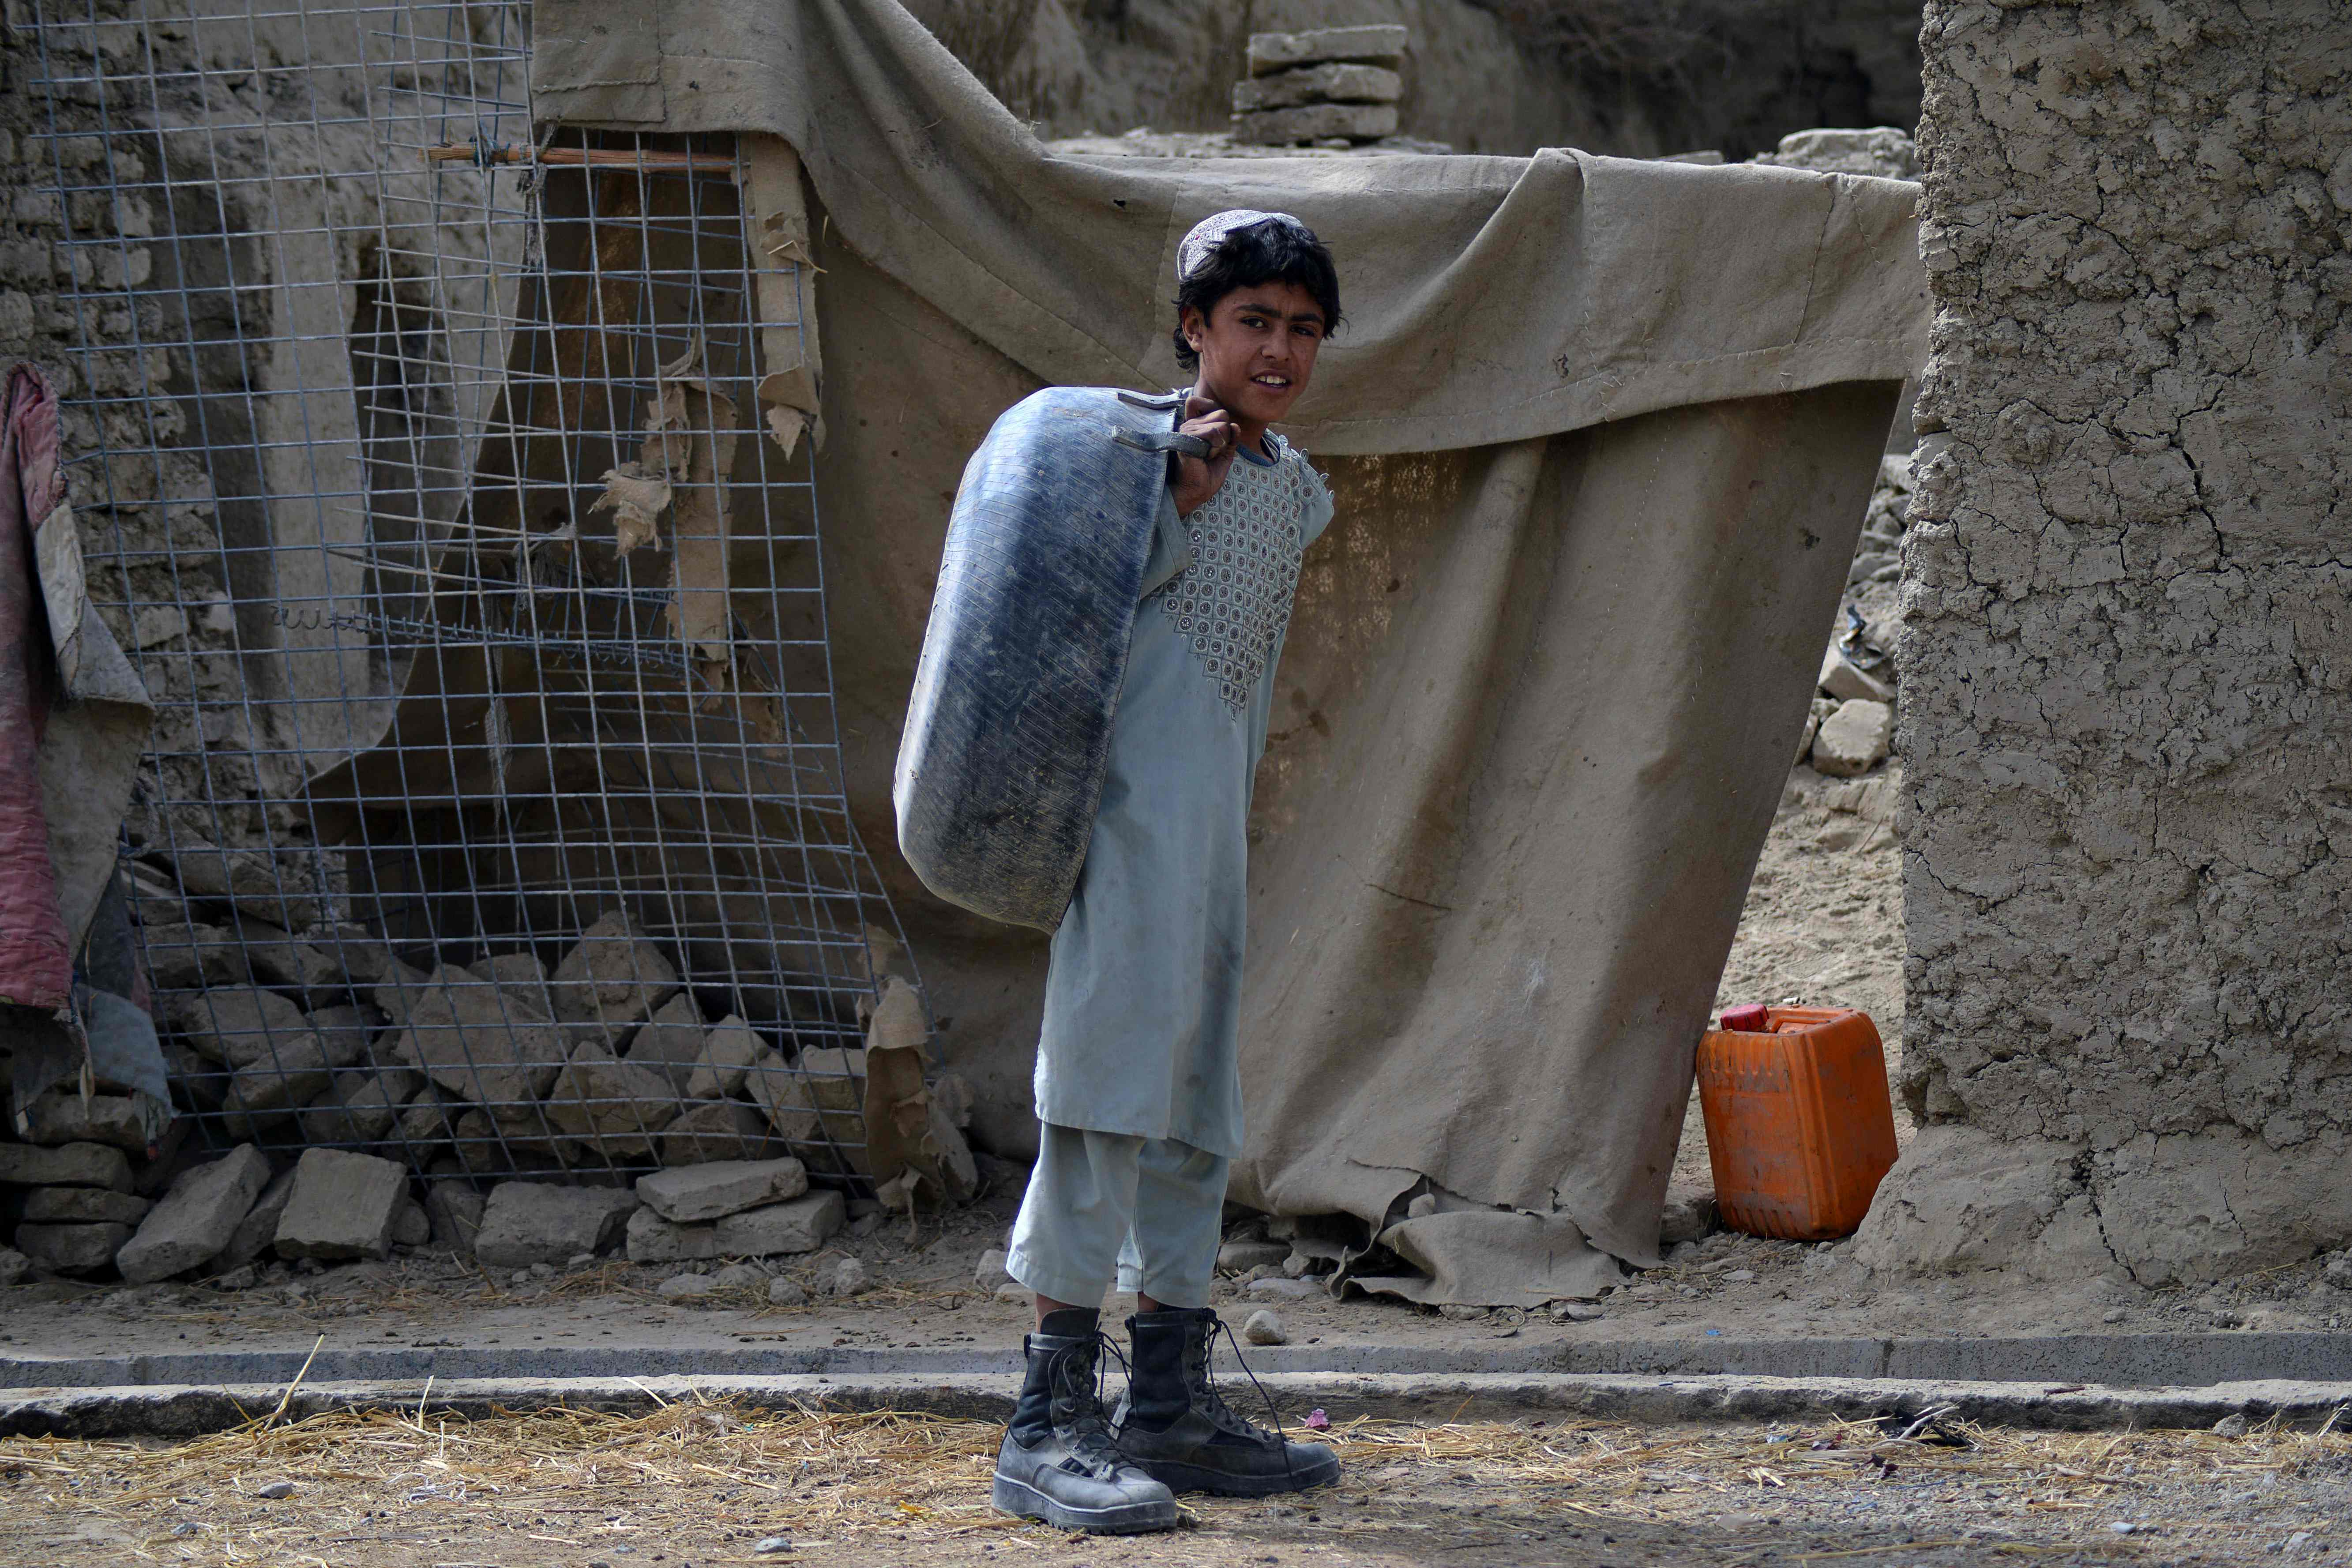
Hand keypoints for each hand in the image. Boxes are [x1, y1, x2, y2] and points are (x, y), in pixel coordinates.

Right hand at [1170, 392, 1238, 516]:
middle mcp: (1189, 423)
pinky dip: (1215, 448)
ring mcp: (1187, 430)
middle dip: (1225, 435)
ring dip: (1220, 445)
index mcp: (1196, 424)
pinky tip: (1204, 457)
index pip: (1209, 403)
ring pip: (1221, 425)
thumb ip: (1231, 437)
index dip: (1219, 416)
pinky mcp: (1186, 439)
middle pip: (1222, 413)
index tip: (1217, 437)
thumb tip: (1236, 425)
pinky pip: (1213, 433)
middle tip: (1212, 451)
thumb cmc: (1207, 474)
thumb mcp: (1225, 453)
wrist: (1196, 492)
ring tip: (1207, 456)